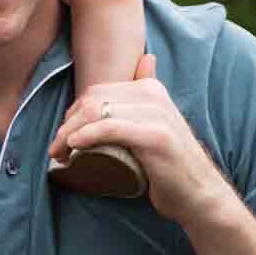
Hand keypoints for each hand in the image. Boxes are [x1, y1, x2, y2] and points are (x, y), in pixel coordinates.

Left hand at [49, 54, 234, 226]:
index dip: (73, 114)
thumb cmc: (170, 166)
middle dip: (67, 124)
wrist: (200, 196)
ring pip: (97, 112)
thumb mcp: (158, 125)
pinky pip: (111, 128)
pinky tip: (73, 146)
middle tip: (56, 150)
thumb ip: (150, 95)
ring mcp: (156, 114)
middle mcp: (153, 95)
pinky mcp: (155, 136)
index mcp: (150, 88)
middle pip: (93, 100)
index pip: (97, 92)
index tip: (62, 137)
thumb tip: (147, 59)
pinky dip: (86, 135)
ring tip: (59, 154)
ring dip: (68, 133)